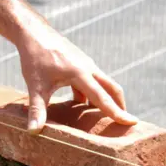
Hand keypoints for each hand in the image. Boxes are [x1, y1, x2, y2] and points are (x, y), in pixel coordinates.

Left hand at [16, 31, 138, 133]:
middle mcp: (88, 67)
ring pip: (102, 84)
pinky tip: (82, 106)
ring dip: (105, 99)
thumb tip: (33, 132)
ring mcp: (85, 64)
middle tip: (125, 123)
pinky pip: (91, 81)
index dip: (116, 112)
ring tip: (105, 119)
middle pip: (111, 88)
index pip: (102, 97)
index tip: (132, 122)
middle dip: (119, 105)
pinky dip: (91, 94)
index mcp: (80, 73)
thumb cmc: (34, 58)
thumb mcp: (35, 87)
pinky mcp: (79, 63)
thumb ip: (37, 110)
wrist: (33, 34)